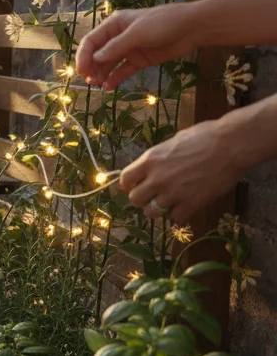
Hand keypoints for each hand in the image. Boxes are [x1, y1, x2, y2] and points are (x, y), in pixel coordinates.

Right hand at [75, 6, 197, 89]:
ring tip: (98, 86)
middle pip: (97, 54)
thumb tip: (95, 59)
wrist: (192, 28)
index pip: (91, 41)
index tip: (82, 71)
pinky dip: (115, 78)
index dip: (84, 56)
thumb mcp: (137, 33)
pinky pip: (123, 71)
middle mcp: (118, 37)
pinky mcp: (140, 60)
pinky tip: (109, 87)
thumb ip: (116, 47)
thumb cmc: (163, 23)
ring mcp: (129, 49)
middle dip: (91, 67)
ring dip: (101, 74)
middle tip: (89, 81)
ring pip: (108, 64)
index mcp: (114, 25)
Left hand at [118, 119, 239, 222]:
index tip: (137, 185)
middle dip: (143, 199)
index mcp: (150, 160)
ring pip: (151, 213)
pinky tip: (186, 207)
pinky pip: (176, 219)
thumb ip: (159, 158)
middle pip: (135, 199)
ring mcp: (173, 193)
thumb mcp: (173, 142)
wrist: (231, 145)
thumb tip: (152, 166)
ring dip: (159, 209)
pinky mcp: (191, 204)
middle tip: (154, 196)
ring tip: (169, 203)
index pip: (125, 180)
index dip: (130, 185)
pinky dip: (180, 216)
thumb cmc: (205, 136)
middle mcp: (156, 178)